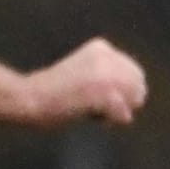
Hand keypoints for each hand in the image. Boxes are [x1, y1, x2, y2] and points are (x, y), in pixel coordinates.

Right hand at [20, 40, 147, 127]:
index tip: (94, 96)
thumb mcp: (83, 72)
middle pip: (139, 86)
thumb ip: (108, 76)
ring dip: (117, 111)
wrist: (29, 98)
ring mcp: (106, 75)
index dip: (120, 91)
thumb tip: (140, 95)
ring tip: (92, 110)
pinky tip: (89, 116)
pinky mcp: (104, 93)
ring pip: (135, 100)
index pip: (134, 72)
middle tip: (96, 106)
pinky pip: (124, 115)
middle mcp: (107, 56)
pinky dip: (110, 121)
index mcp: (101, 47)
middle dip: (124, 101)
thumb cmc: (53, 93)